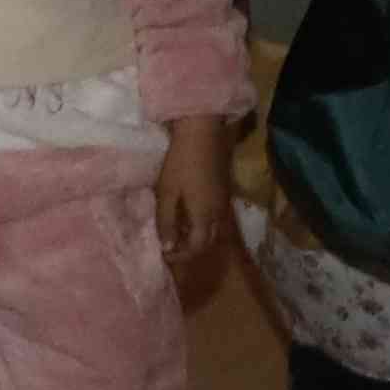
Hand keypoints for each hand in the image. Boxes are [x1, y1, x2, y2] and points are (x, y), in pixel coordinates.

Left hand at [147, 113, 234, 280]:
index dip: (181, 256)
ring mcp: (224, 202)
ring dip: (197, 237)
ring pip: (214, 231)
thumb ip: (167, 222)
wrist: (202, 134)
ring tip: (178, 232)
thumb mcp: (167, 192)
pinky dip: (203, 225)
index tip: (164, 255)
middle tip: (171, 247)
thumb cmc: (181, 163)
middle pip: (208, 242)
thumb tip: (168, 249)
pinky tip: (188, 215)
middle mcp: (219, 214)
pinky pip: (216, 218)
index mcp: (204, 216)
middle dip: (190, 250)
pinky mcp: (224, 192)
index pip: (197, 248)